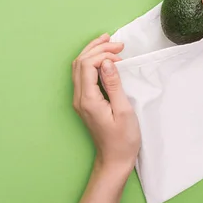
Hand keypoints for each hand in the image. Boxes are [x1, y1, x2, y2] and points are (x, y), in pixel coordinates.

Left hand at [72, 34, 140, 173]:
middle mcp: (79, 98)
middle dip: (97, 48)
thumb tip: (106, 62)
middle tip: (117, 43)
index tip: (121, 54)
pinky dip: (92, 62)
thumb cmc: (123, 140)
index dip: (103, 54)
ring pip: (78, 67)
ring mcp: (79, 100)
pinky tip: (103, 58)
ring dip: (92, 52)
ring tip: (108, 42)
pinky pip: (82, 75)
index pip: (87, 65)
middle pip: (79, 63)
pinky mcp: (84, 101)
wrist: (114, 160)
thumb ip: (114, 84)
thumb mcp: (124, 111)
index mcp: (88, 100)